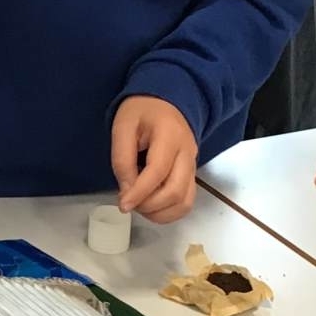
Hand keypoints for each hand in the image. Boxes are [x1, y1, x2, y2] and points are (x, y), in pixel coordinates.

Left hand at [111, 96, 198, 224]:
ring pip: (184, 202)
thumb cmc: (142, 111)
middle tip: (128, 203)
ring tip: (139, 205)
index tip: (123, 204)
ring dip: (160, 213)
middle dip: (149, 206)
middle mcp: (188, 153)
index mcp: (170, 135)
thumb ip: (122, 159)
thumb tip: (127, 192)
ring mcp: (193, 166)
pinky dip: (169, 212)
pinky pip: (186, 202)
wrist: (166, 101)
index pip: (158, 172)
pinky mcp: (192, 175)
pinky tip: (151, 206)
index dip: (140, 193)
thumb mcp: (123, 126)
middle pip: (176, 192)